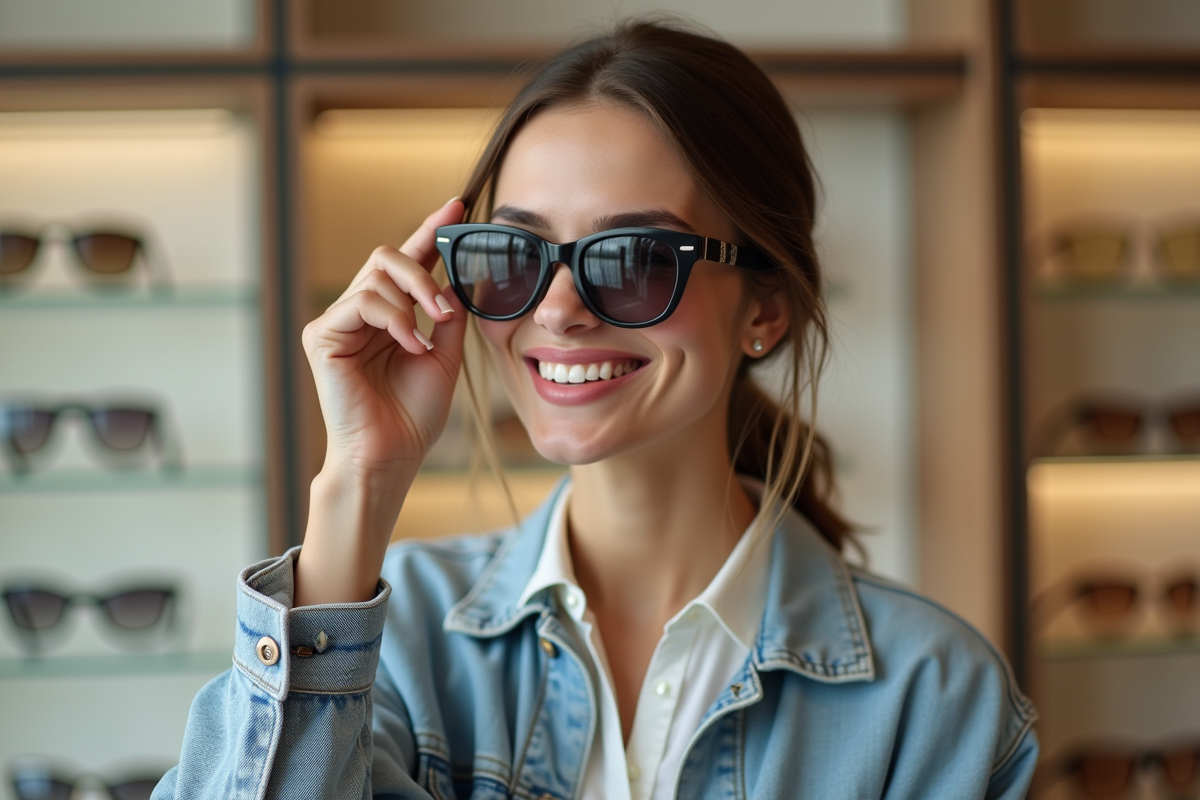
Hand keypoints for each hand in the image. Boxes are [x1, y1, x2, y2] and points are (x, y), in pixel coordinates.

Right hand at [302, 198, 466, 480]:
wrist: (392, 453)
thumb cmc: (413, 413)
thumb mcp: (444, 356)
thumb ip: (448, 315)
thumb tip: (457, 277)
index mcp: (388, 315)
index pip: (408, 261)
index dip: (430, 231)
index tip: (457, 205)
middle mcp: (358, 312)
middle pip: (387, 257)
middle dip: (423, 272)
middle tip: (446, 308)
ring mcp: (337, 322)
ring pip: (375, 275)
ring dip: (413, 301)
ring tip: (427, 338)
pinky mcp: (321, 335)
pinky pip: (361, 302)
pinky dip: (394, 319)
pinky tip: (409, 344)